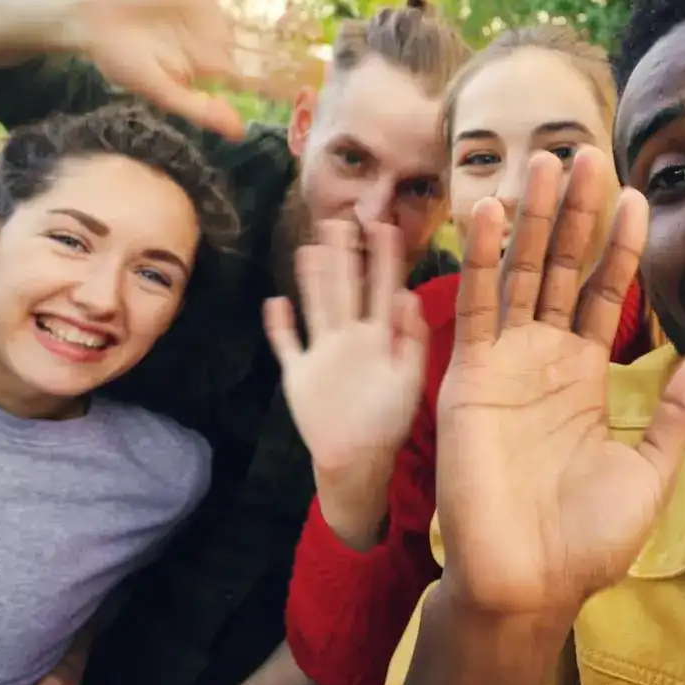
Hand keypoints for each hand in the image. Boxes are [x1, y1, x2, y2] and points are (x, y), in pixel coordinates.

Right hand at [68, 0, 322, 141]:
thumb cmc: (123, 64)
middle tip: (328, 53)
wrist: (95, 23)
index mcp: (215, 72)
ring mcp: (215, 16)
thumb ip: (198, 108)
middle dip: (295, 51)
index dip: (285, 83)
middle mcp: (222, 44)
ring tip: (314, 19)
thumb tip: (238, 131)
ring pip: (259, 18)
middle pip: (267, 49)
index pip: (259, 80)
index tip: (313, 87)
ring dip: (285, 18)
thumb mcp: (160, 91)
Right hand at [265, 219, 428, 538]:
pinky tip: (273, 302)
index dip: (383, 259)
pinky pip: (286, 345)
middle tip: (339, 221)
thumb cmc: (389, 423)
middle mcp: (349, 339)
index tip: (384, 226)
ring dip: (312, 279)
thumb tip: (409, 296)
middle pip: (345, 289)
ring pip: (316, 307)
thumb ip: (410, 339)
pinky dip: (278, 326)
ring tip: (309, 248)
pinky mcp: (299, 374)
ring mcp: (322, 354)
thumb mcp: (409, 380)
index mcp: (379, 338)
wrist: (357, 463)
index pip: (382, 288)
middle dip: (343, 256)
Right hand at [435, 147, 684, 618]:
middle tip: (586, 153)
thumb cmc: (586, 541)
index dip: (620, 247)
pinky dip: (482, 259)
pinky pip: (477, 307)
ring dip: (530, 219)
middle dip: (575, 213)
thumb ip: (674, 412)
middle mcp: (543, 361)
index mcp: (585, 379)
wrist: (528, 583)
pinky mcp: (470, 378)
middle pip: (562, 269)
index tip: (640, 196)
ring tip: (545, 162)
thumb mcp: (649, 471)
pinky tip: (490, 211)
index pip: (606, 295)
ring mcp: (504, 365)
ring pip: (520, 275)